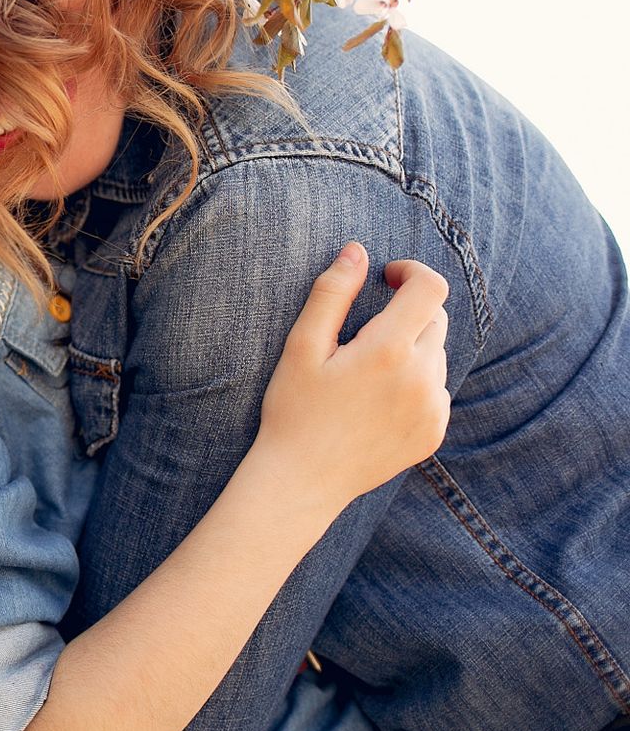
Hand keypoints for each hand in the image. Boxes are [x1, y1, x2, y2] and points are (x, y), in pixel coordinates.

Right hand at [253, 242, 450, 511]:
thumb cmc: (294, 409)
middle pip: (435, 320)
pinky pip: (437, 391)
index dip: (412, 271)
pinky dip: (415, 383)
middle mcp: (423, 379)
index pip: (431, 289)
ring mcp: (433, 409)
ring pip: (437, 356)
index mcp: (389, 351)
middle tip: (361, 333)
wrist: (302, 480)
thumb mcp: (301, 346)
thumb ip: (332, 293)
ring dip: (411, 349)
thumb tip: (357, 250)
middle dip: (406, 312)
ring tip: (364, 374)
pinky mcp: (435, 432)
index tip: (387, 276)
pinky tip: (376, 402)